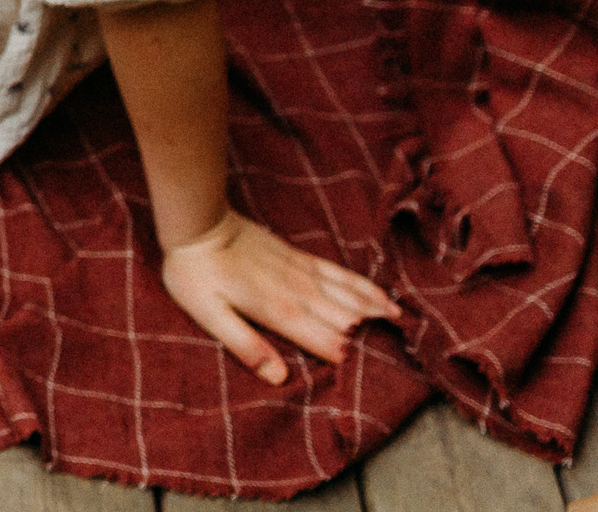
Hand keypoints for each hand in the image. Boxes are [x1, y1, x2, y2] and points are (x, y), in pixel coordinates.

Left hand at [159, 211, 400, 384]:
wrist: (198, 221)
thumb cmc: (197, 272)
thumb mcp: (210, 315)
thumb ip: (246, 345)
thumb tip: (278, 377)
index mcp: (280, 311)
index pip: (323, 341)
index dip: (340, 356)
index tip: (361, 371)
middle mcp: (299, 292)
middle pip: (343, 319)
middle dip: (367, 336)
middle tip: (400, 352)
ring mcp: (302, 272)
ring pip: (348, 294)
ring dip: (374, 309)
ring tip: (401, 322)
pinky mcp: (299, 257)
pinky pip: (339, 273)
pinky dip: (362, 285)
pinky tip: (378, 294)